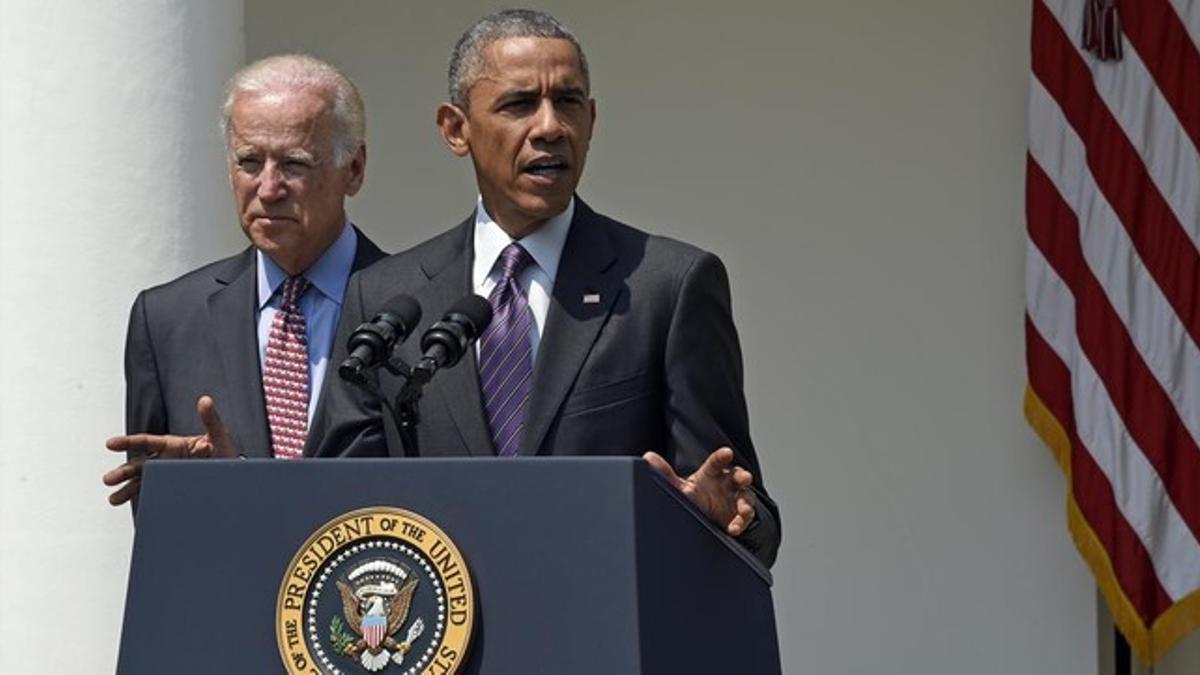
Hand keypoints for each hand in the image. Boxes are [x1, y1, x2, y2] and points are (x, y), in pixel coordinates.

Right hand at [102, 395, 236, 505]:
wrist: (236, 475)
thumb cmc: (226, 452)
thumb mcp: (220, 435)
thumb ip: (211, 419)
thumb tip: (205, 401)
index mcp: (174, 445)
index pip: (147, 442)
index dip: (128, 442)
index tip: (110, 444)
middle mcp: (167, 461)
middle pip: (140, 465)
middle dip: (124, 471)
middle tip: (108, 479)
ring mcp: (169, 477)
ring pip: (143, 482)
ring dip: (128, 490)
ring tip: (113, 499)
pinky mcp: (173, 490)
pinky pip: (156, 495)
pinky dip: (145, 500)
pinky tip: (134, 508)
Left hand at [643, 447, 756, 535]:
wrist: (703, 517)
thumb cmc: (694, 497)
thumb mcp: (680, 487)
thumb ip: (665, 473)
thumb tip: (647, 457)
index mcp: (711, 474)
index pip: (717, 462)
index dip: (722, 457)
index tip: (727, 453)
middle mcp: (725, 483)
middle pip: (737, 476)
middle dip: (742, 476)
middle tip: (744, 477)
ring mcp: (734, 499)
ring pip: (745, 497)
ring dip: (746, 503)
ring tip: (744, 510)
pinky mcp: (739, 515)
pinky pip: (744, 517)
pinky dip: (741, 522)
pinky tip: (734, 528)